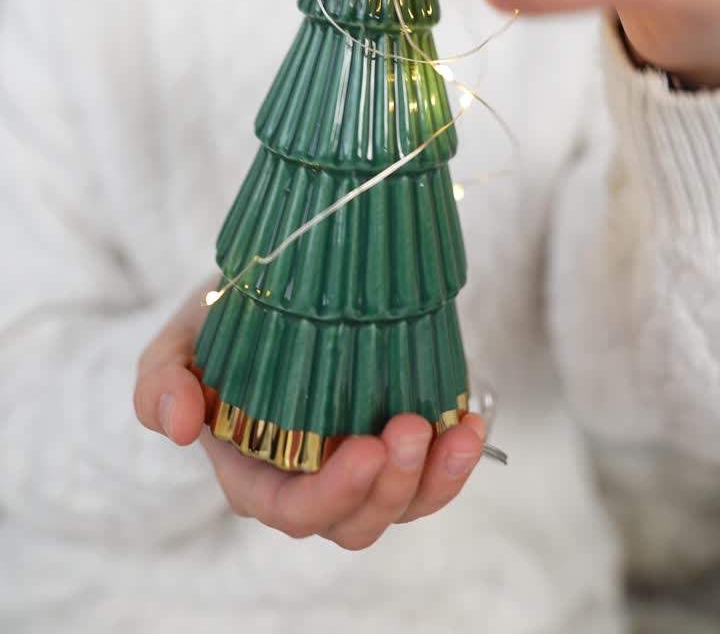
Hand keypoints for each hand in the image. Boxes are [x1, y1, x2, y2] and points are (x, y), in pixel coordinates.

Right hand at [134, 280, 485, 550]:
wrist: (264, 292)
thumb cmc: (215, 327)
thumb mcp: (173, 345)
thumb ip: (159, 384)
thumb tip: (178, 426)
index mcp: (253, 474)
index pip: (293, 509)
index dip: (333, 493)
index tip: (366, 448)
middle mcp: (308, 483)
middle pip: (355, 521)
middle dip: (389, 487)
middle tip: (411, 428)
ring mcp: (357, 465)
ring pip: (400, 506)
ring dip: (433, 480)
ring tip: (454, 432)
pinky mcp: (395, 441)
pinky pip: (430, 474)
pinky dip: (456, 458)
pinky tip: (472, 423)